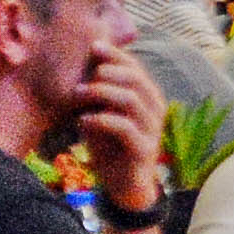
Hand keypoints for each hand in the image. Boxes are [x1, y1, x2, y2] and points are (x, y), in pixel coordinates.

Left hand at [66, 33, 166, 198]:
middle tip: (82, 81)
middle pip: (135, 79)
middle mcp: (155, 110)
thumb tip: (82, 65)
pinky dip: (100, 120)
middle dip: (107, 73)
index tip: (93, 47)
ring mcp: (152, 130)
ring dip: (101, 93)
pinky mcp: (144, 150)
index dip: (116, 55)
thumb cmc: (111, 147)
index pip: (135, 67)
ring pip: (131, 100)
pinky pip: (124, 128)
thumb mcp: (102, 114)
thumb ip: (98, 93)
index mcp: (148, 97)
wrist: (124, 186)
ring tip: (77, 96)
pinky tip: (82, 122)